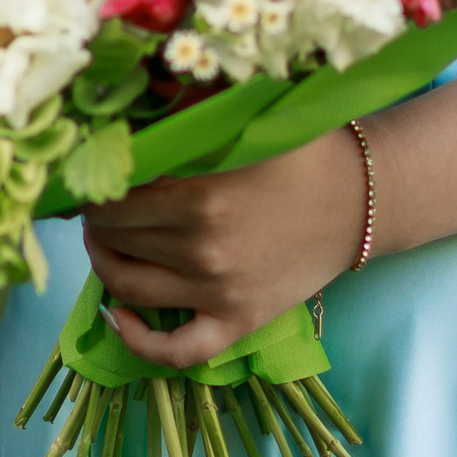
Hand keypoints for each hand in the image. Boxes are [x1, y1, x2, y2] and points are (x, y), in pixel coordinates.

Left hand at [81, 127, 370, 371]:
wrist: (362, 200)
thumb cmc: (303, 153)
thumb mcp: (245, 123)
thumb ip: (188, 119)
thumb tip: (128, 104)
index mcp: (200, 196)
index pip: (114, 199)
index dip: (93, 188)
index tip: (95, 178)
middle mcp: (203, 249)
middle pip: (115, 239)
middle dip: (97, 221)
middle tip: (98, 205)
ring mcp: (219, 293)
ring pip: (128, 287)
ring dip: (103, 263)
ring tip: (105, 241)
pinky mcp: (238, 322)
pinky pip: (175, 351)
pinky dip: (136, 340)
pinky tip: (118, 316)